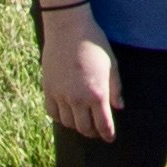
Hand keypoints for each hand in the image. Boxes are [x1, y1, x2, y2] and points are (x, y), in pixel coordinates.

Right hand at [41, 14, 119, 141]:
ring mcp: (61, 95)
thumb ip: (115, 88)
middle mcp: (78, 99)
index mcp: (97, 94)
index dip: (108, 134)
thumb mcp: (112, 64)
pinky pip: (52, 112)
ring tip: (82, 122)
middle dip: (93, 132)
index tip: (110, 138)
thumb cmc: (94, 43)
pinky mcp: (48, 89)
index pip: (103, 124)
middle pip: (84, 128)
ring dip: (76, 125)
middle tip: (97, 130)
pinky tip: (66, 114)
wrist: (68, 28)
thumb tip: (118, 107)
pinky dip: (60, 117)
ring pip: (68, 123)